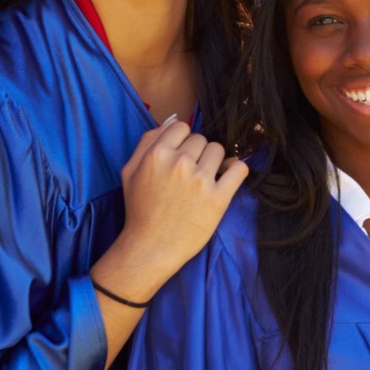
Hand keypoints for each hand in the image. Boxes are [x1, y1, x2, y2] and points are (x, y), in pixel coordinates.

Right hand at [95, 118, 247, 310]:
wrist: (151, 246)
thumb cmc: (140, 209)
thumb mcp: (130, 171)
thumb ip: (147, 141)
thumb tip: (170, 122)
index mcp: (157, 154)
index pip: (181, 127)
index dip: (182, 140)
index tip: (180, 155)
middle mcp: (179, 164)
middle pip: (201, 139)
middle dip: (196, 153)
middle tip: (188, 173)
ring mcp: (200, 181)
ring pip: (218, 151)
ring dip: (213, 161)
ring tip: (203, 178)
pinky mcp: (218, 198)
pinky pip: (238, 169)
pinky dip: (236, 169)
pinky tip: (227, 175)